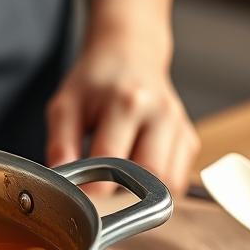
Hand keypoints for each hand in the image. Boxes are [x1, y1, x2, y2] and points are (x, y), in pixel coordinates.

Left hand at [45, 27, 197, 194]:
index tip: (79, 195)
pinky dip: (156, 185)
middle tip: (102, 187)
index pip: (113, 165)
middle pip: (150, 178)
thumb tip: (61, 184)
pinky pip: (177, 179)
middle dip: (124, 193)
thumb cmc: (94, 83)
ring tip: (120, 176)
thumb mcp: (65, 106)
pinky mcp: (189, 139)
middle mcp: (161, 113)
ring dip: (143, 193)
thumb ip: (61, 144)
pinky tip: (137, 169)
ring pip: (169, 184)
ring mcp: (180, 126)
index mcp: (127, 103)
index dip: (93, 189)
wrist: (130, 54)